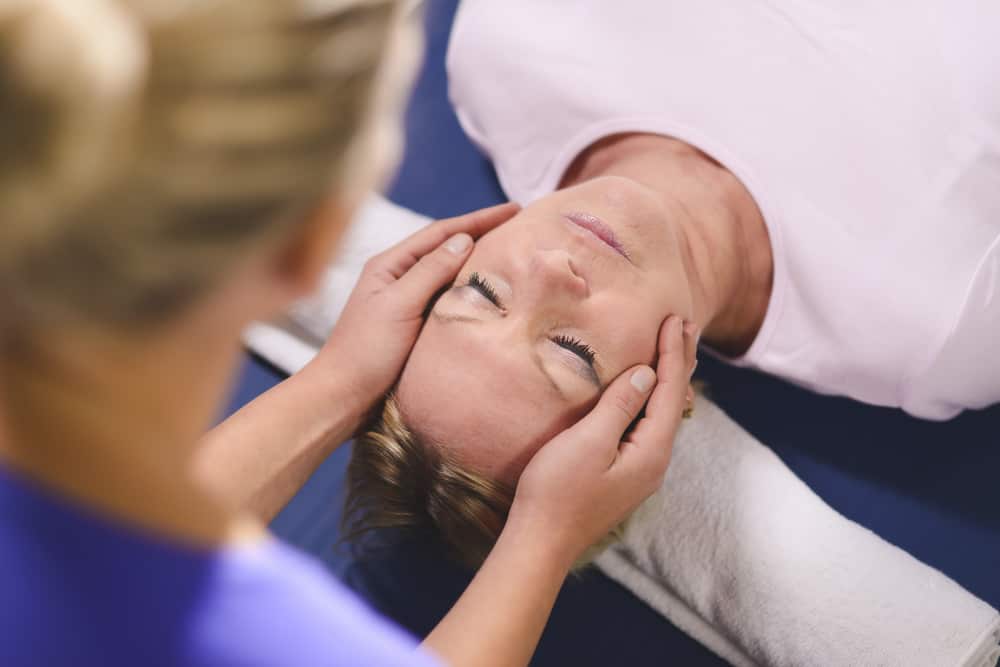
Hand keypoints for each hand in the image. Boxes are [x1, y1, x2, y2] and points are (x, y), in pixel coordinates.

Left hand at [307, 202, 519, 423]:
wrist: (344, 397)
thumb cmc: (365, 350)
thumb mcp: (398, 305)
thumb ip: (430, 271)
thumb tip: (464, 239)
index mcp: (390, 265)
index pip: (441, 233)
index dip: (478, 219)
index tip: (513, 210)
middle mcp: (399, 278)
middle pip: (447, 248)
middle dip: (481, 234)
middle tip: (519, 226)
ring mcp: (408, 302)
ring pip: (449, 274)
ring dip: (478, 262)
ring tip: (511, 253)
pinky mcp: (415, 326)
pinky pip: (448, 300)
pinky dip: (470, 291)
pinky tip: (489, 293)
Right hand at [505, 315, 698, 567]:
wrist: (541, 540)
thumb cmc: (558, 491)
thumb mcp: (588, 442)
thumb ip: (619, 406)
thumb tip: (646, 374)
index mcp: (651, 451)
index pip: (670, 392)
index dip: (672, 353)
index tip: (675, 319)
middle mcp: (654, 462)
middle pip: (674, 402)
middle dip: (679, 362)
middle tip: (688, 326)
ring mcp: (640, 470)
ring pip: (663, 414)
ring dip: (669, 379)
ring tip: (676, 352)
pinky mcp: (624, 474)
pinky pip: (649, 425)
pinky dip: (653, 399)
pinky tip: (648, 395)